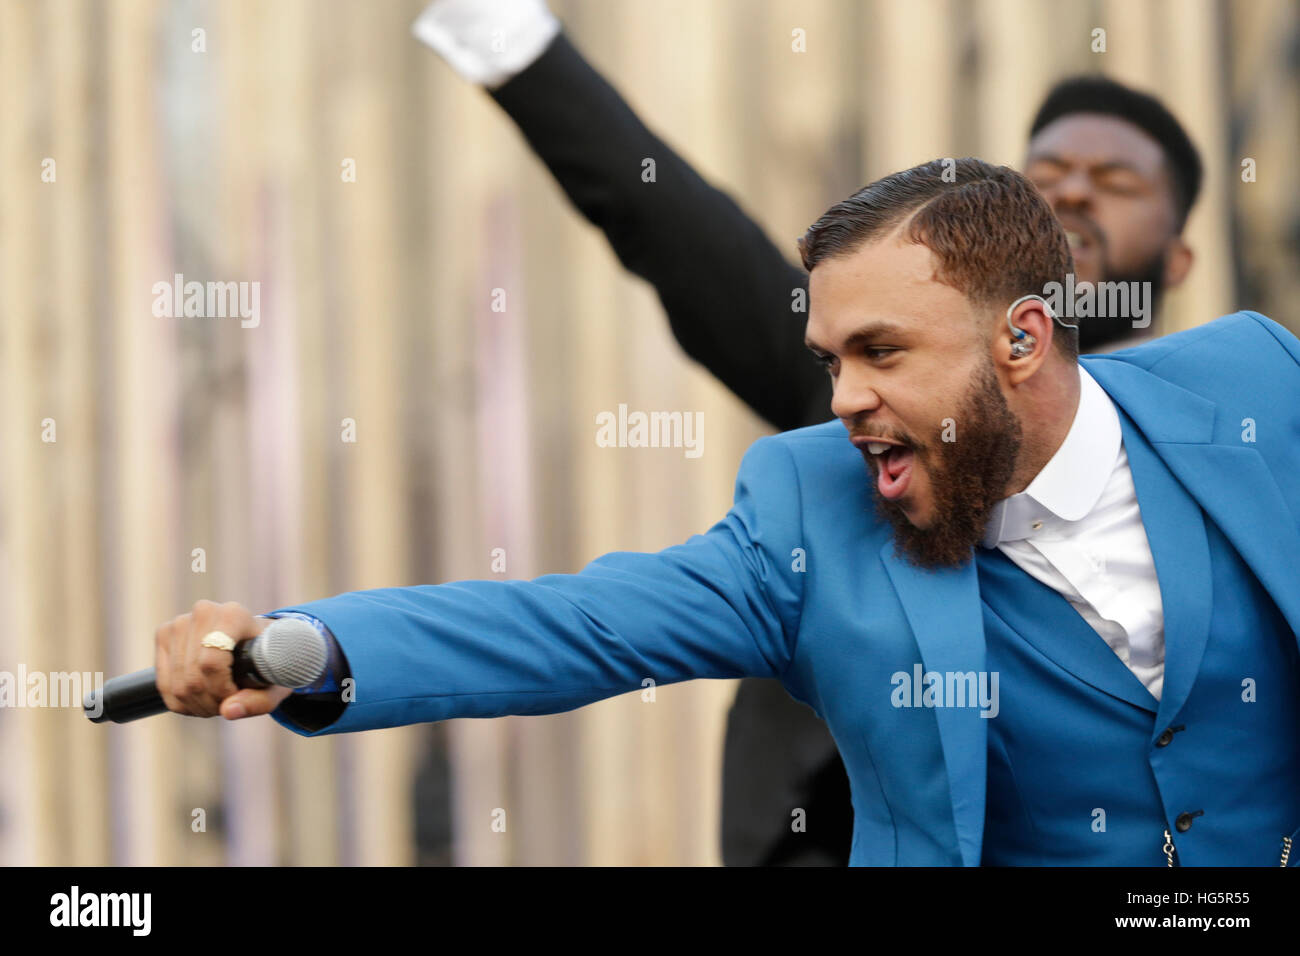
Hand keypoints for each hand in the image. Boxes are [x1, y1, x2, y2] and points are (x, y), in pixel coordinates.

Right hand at [154, 600, 293, 719]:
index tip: (236, 695)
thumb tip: (228, 712)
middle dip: (210, 702)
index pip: (211, 662)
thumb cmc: (269, 658)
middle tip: (229, 704)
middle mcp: (203, 612)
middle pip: (193, 678)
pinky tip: (200, 699)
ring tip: (217, 702)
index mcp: (233, 614)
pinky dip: (181, 703)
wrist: (254, 638)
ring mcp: (179, 623)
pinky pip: (164, 685)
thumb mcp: (275, 679)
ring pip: (177, 685)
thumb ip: (258, 699)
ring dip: (197, 705)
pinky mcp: (164, 635)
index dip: (221, 690)